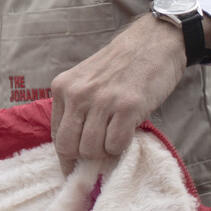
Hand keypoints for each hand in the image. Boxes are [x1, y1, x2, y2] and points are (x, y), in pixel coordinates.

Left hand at [49, 13, 193, 175]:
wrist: (154, 42)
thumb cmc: (122, 66)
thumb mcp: (87, 81)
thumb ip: (77, 109)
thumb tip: (74, 152)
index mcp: (63, 88)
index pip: (56, 136)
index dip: (67, 157)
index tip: (76, 168)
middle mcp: (78, 94)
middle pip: (68, 148)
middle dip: (84, 159)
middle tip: (100, 155)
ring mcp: (102, 100)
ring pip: (91, 150)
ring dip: (105, 153)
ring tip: (116, 136)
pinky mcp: (127, 106)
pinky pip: (115, 145)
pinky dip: (122, 147)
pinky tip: (128, 131)